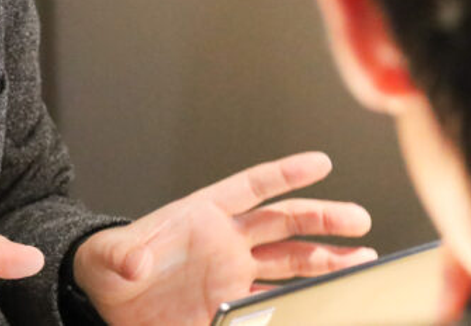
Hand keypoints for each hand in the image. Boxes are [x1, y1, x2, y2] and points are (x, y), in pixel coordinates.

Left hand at [73, 151, 375, 324]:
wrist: (107, 301)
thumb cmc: (108, 266)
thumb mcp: (110, 257)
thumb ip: (124, 255)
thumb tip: (136, 263)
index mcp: (202, 214)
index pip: (251, 187)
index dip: (285, 173)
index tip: (321, 162)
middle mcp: (226, 241)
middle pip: (283, 224)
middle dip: (322, 219)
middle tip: (358, 220)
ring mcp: (232, 274)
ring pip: (290, 263)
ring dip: (326, 261)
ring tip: (364, 261)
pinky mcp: (229, 307)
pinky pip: (273, 304)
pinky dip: (300, 304)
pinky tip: (326, 302)